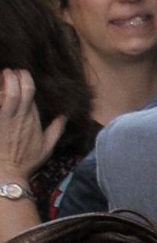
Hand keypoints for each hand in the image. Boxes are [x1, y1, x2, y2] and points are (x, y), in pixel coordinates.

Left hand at [0, 68, 62, 188]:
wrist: (8, 172)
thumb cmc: (25, 162)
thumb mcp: (46, 147)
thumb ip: (56, 130)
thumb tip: (64, 117)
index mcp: (34, 119)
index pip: (32, 95)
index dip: (26, 82)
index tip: (21, 75)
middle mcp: (23, 116)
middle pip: (24, 89)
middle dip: (19, 76)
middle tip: (13, 71)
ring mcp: (8, 118)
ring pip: (11, 92)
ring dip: (9, 80)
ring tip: (6, 73)